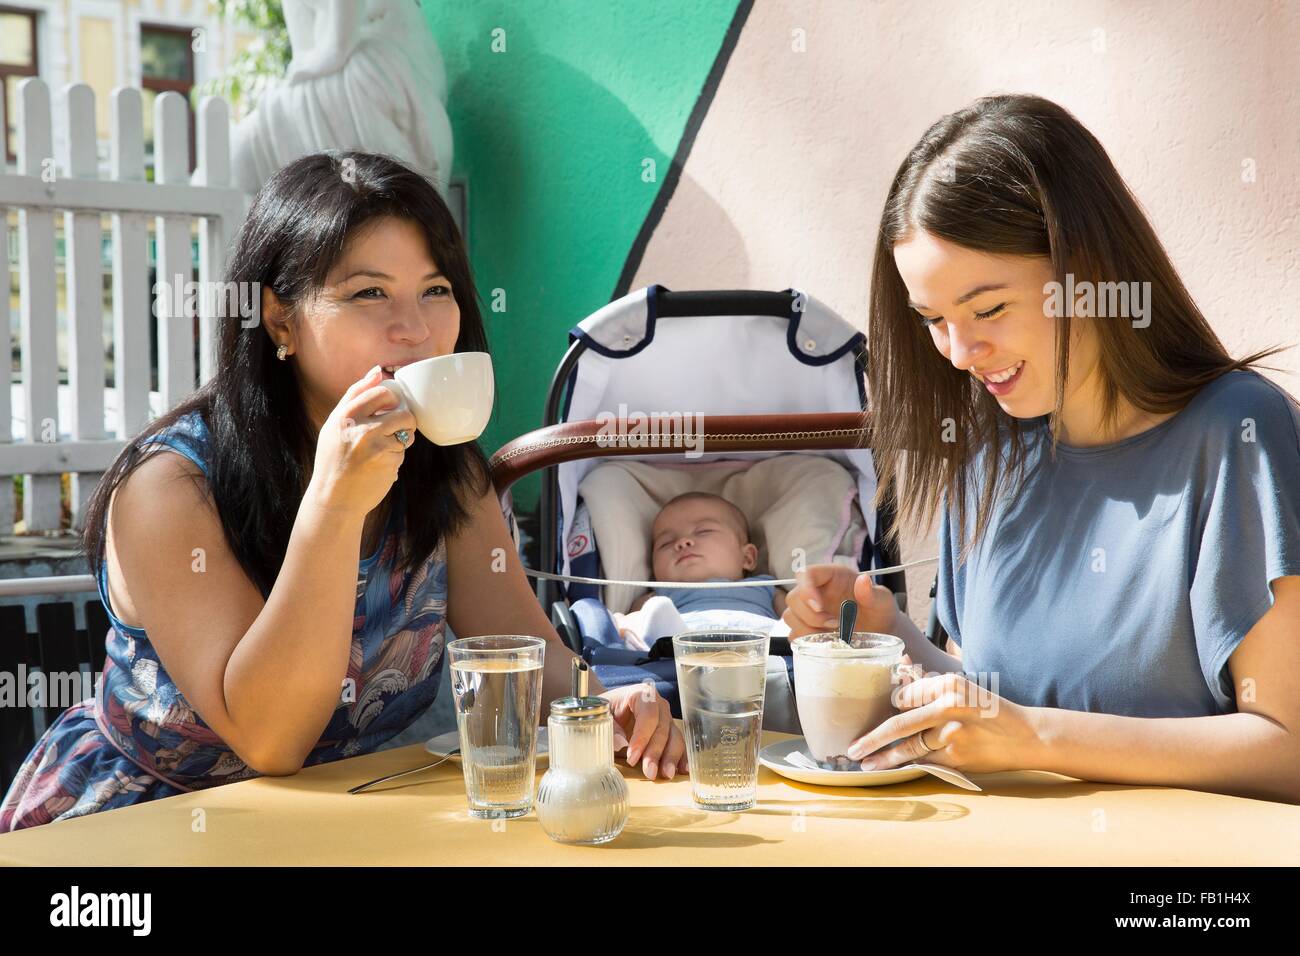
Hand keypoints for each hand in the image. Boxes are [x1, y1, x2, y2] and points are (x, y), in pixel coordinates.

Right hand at [306, 365, 418, 515]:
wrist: (334, 498)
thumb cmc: (334, 458)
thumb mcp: (335, 424)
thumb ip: (355, 396)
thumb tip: (378, 371)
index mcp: (345, 416)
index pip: (379, 392)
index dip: (391, 398)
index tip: (390, 405)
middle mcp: (361, 430)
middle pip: (402, 412)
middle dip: (404, 418)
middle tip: (396, 426)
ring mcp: (377, 448)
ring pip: (407, 433)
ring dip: (402, 438)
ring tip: (385, 447)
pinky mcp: (389, 464)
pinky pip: (403, 452)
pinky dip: (396, 457)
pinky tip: (380, 464)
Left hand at [600, 681, 687, 780]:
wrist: (612, 706)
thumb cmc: (608, 708)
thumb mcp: (603, 714)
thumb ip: (610, 728)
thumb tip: (621, 744)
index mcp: (642, 694)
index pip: (648, 716)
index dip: (642, 738)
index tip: (632, 758)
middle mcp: (659, 704)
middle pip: (662, 728)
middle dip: (656, 752)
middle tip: (649, 772)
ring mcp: (667, 717)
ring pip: (674, 737)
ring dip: (671, 757)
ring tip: (666, 774)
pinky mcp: (670, 731)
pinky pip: (679, 743)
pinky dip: (681, 757)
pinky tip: (683, 769)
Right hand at [782, 564, 899, 637]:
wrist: (881, 634)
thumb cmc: (881, 612)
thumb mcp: (883, 601)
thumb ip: (873, 593)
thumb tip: (863, 581)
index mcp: (831, 577)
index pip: (806, 574)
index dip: (806, 588)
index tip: (818, 606)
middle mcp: (817, 592)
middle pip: (794, 597)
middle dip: (809, 615)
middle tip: (833, 625)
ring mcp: (810, 612)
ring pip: (790, 616)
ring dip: (806, 629)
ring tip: (831, 636)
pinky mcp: (808, 630)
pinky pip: (794, 635)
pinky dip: (806, 641)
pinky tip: (825, 644)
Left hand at [844, 670, 1041, 773]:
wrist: (1027, 735)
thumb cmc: (988, 710)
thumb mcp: (961, 689)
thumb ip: (928, 686)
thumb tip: (898, 672)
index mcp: (947, 684)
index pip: (903, 697)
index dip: (886, 708)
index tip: (867, 715)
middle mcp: (948, 706)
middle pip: (899, 724)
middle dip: (872, 738)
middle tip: (853, 747)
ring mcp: (953, 733)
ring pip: (909, 747)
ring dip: (884, 757)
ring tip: (865, 763)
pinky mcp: (959, 756)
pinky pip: (925, 761)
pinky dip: (907, 765)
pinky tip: (891, 769)